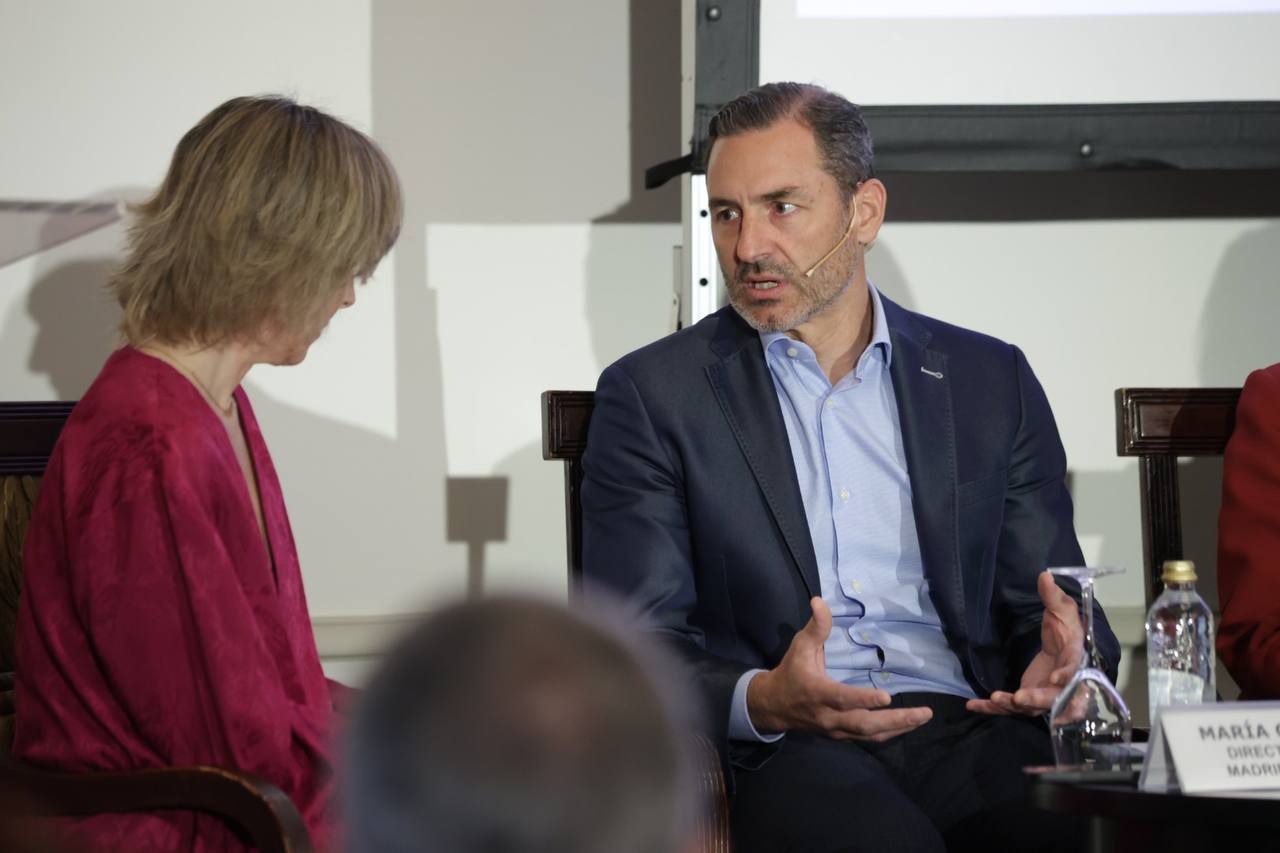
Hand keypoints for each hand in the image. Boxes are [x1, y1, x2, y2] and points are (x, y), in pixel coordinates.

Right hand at [747, 597, 932, 740]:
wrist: (774, 706)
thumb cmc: (791, 672)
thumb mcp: (800, 647)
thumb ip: (815, 627)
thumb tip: (819, 601)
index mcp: (818, 693)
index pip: (843, 699)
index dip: (864, 699)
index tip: (887, 697)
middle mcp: (829, 716)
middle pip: (865, 724)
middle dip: (896, 720)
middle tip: (923, 713)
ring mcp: (836, 730)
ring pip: (871, 735)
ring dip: (899, 727)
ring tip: (923, 717)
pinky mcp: (842, 735)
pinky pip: (869, 738)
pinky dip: (890, 732)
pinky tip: (908, 724)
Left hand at [967, 571, 1084, 715]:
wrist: (1063, 646)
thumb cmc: (1065, 629)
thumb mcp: (1061, 609)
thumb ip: (1053, 596)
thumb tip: (1044, 575)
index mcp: (1074, 660)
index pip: (1074, 670)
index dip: (1067, 675)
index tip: (1056, 678)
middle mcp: (1062, 683)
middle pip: (1053, 697)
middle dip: (1037, 699)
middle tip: (1019, 698)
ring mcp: (1044, 693)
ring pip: (1030, 707)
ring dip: (1011, 706)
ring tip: (993, 699)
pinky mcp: (1027, 698)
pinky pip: (1009, 706)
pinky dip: (991, 708)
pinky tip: (973, 705)